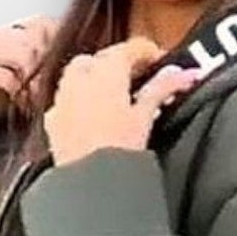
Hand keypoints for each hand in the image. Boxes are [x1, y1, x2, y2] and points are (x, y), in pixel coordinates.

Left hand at [43, 35, 201, 165]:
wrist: (88, 187)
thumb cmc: (118, 151)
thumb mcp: (145, 118)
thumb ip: (162, 90)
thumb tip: (183, 75)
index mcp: (106, 70)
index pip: (131, 48)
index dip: (150, 53)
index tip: (162, 63)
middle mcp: (79, 78)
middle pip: (101, 58)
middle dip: (119, 64)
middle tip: (138, 79)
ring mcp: (62, 99)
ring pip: (78, 75)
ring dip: (96, 79)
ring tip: (114, 97)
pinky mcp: (52, 123)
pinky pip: (65, 101)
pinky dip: (78, 101)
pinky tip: (90, 117)